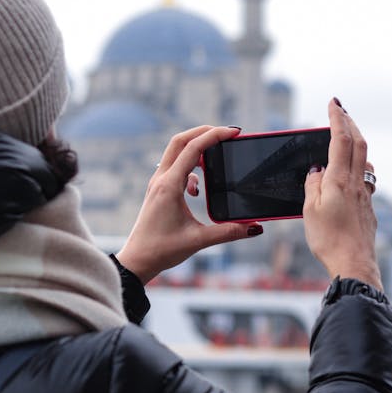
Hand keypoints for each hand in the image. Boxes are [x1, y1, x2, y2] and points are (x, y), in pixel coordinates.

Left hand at [116, 125, 262, 282]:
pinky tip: (198, 190)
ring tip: (216, 158)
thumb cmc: (162, 250)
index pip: (192, 149)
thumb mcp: (199, 241)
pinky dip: (190, 169)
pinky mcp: (158, 191)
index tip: (234, 132)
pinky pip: (175, 168)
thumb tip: (254, 228)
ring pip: (176, 152)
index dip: (214, 136)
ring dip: (196, 149)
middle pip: (181, 140)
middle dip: (204, 132)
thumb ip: (228, 232)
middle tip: (227, 134)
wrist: (137, 261)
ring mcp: (157, 183)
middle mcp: (161, 179)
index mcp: (169, 186)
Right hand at [303, 99, 383, 290]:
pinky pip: (365, 179)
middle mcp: (356, 184)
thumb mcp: (309, 210)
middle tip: (341, 112)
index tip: (333, 103)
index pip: (340, 140)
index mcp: (339, 181)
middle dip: (350, 124)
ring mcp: (365, 195)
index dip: (338, 118)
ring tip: (347, 138)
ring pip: (365, 160)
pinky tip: (352, 172)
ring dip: (357, 143)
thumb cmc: (329, 240)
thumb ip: (312, 184)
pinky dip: (359, 166)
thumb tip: (316, 169)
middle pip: (358, 144)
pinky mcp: (368, 208)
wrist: (354, 264)